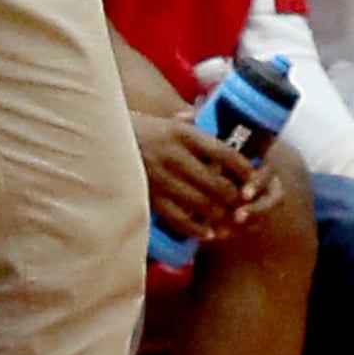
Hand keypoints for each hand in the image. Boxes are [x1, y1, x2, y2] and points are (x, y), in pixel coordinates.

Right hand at [135, 111, 270, 241]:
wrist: (100, 139)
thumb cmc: (140, 130)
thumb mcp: (168, 121)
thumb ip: (195, 125)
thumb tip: (221, 130)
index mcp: (183, 133)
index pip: (224, 153)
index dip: (244, 171)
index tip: (253, 181)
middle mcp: (174, 155)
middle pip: (216, 183)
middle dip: (235, 198)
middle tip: (244, 205)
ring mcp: (161, 178)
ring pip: (201, 204)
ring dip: (220, 216)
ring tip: (230, 221)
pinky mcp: (148, 197)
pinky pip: (178, 218)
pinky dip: (196, 229)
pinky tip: (207, 233)